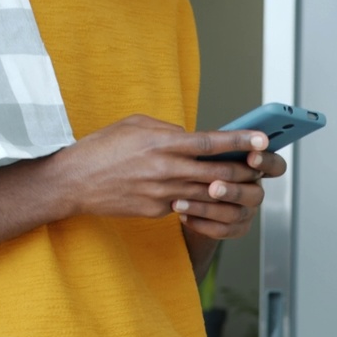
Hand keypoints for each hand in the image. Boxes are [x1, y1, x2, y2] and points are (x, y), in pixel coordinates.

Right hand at [51, 114, 282, 230]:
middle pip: (218, 173)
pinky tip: (208, 198)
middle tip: (261, 167)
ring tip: (244, 185)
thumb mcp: (136, 125)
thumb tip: (193, 136)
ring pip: (208, 194)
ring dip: (228, 191)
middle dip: (244, 171)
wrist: (72, 182)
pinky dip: (200, 202)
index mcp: (162, 142)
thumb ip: (169, 129)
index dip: (241, 142)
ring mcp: (162, 193)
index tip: (263, 140)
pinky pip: (186, 206)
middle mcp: (166, 169)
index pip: (211, 142)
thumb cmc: (103, 147)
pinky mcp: (156, 211)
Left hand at [175, 148, 286, 239]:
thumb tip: (204, 136)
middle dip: (233, 190)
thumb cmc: (199, 166)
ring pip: (235, 214)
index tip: (252, 157)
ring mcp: (247, 211)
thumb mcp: (207, 151)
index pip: (275, 165)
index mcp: (255, 168)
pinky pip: (222, 230)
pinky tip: (183, 214)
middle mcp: (255, 190)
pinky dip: (200, 223)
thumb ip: (214, 146)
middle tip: (213, 187)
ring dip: (207, 209)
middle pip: (256, 194)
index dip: (266, 162)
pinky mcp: (236, 229)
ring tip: (182, 202)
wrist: (188, 194)